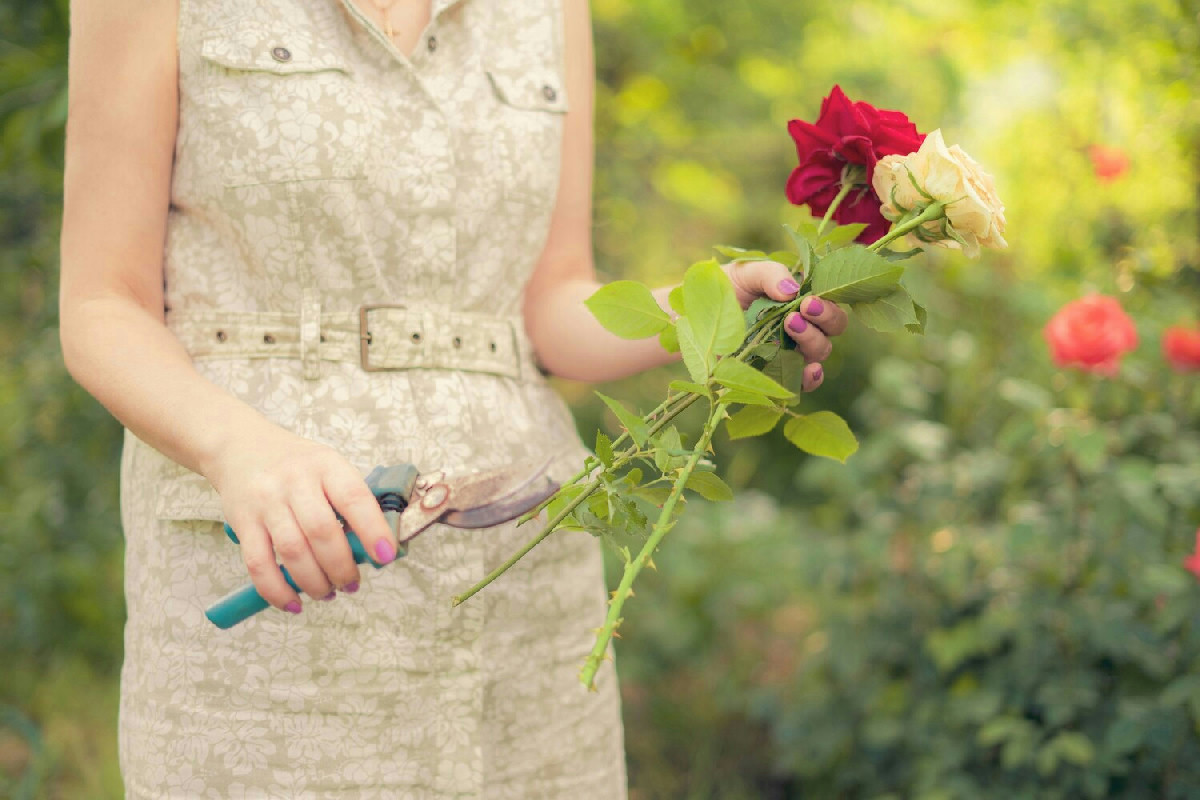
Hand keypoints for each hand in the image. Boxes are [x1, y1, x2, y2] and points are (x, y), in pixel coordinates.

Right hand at [203, 423, 396, 613]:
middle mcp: (294, 481)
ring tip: (328, 593)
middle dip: (342, 567)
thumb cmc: (295, 464)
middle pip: (322, 531)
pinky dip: (277, 591)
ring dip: (315, 582)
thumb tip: (375, 547)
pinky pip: (259, 564)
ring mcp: (266, 501)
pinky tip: (294, 603)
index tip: (386, 556)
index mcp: (326, 465)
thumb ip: (349, 501)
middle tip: (352, 583)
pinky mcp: (241, 522)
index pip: (354, 498)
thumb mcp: (327, 467)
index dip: (373, 530)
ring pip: (293, 552)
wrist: (239, 445)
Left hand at [722, 260, 847, 391]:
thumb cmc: (724, 289)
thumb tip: (792, 290)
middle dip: (824, 320)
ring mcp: (790, 351)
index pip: (830, 303)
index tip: (807, 301)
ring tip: (790, 327)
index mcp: (800, 300)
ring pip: (820, 352)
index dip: (828, 304)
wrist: (694, 316)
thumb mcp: (745, 273)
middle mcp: (801, 326)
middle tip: (796, 314)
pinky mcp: (775, 373)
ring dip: (812, 341)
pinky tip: (808, 370)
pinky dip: (811, 379)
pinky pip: (803, 382)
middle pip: (832, 328)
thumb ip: (769, 275)